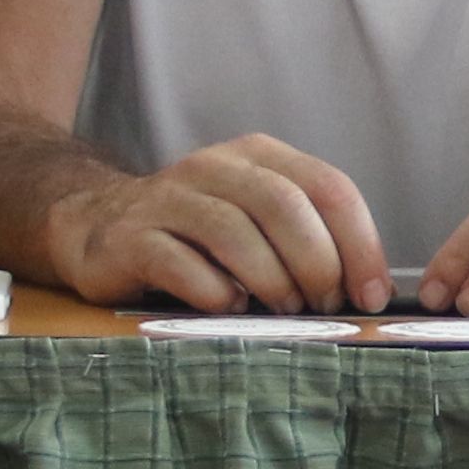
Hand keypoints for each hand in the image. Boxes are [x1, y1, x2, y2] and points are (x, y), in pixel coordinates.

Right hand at [43, 134, 389, 314]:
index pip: (329, 187)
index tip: (372, 295)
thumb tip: (366, 293)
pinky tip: (227, 308)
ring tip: (284, 311)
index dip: (360, 244)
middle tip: (325, 307)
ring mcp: (167, 199)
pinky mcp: (130, 237)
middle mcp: (214, 167)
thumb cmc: (197, 236)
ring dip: (270, 280)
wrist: (96, 225)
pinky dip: (212, 291)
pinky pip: (177, 262)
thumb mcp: (257, 221)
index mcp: (258, 156)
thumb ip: (306, 238)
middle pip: (284, 206)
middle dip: (317, 263)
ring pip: (233, 232)